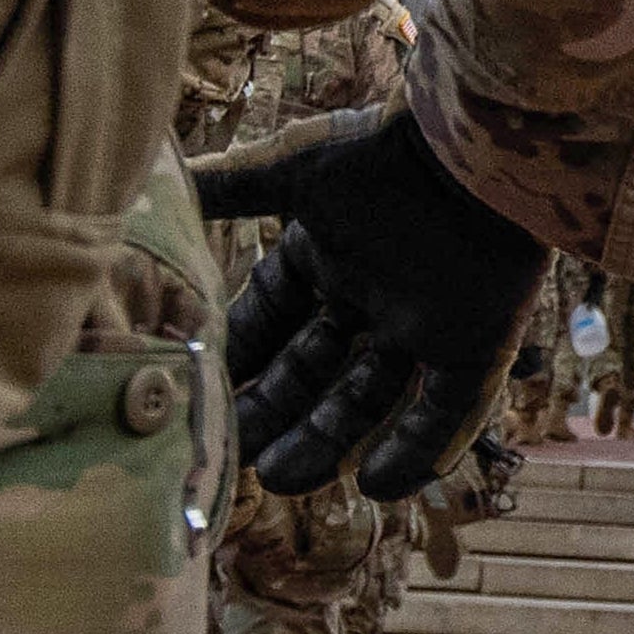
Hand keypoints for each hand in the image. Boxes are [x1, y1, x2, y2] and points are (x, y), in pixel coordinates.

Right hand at [214, 109, 550, 498]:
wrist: (476, 148)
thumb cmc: (382, 153)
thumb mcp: (288, 171)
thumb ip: (224, 188)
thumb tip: (152, 185)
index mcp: (329, 253)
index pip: (273, 322)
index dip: (240, 361)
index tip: (201, 396)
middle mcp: (375, 293)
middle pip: (316, 371)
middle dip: (275, 413)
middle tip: (233, 455)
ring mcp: (429, 322)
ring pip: (372, 399)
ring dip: (328, 441)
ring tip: (279, 478)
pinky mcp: (481, 344)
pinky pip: (448, 413)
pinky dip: (416, 451)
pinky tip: (374, 485)